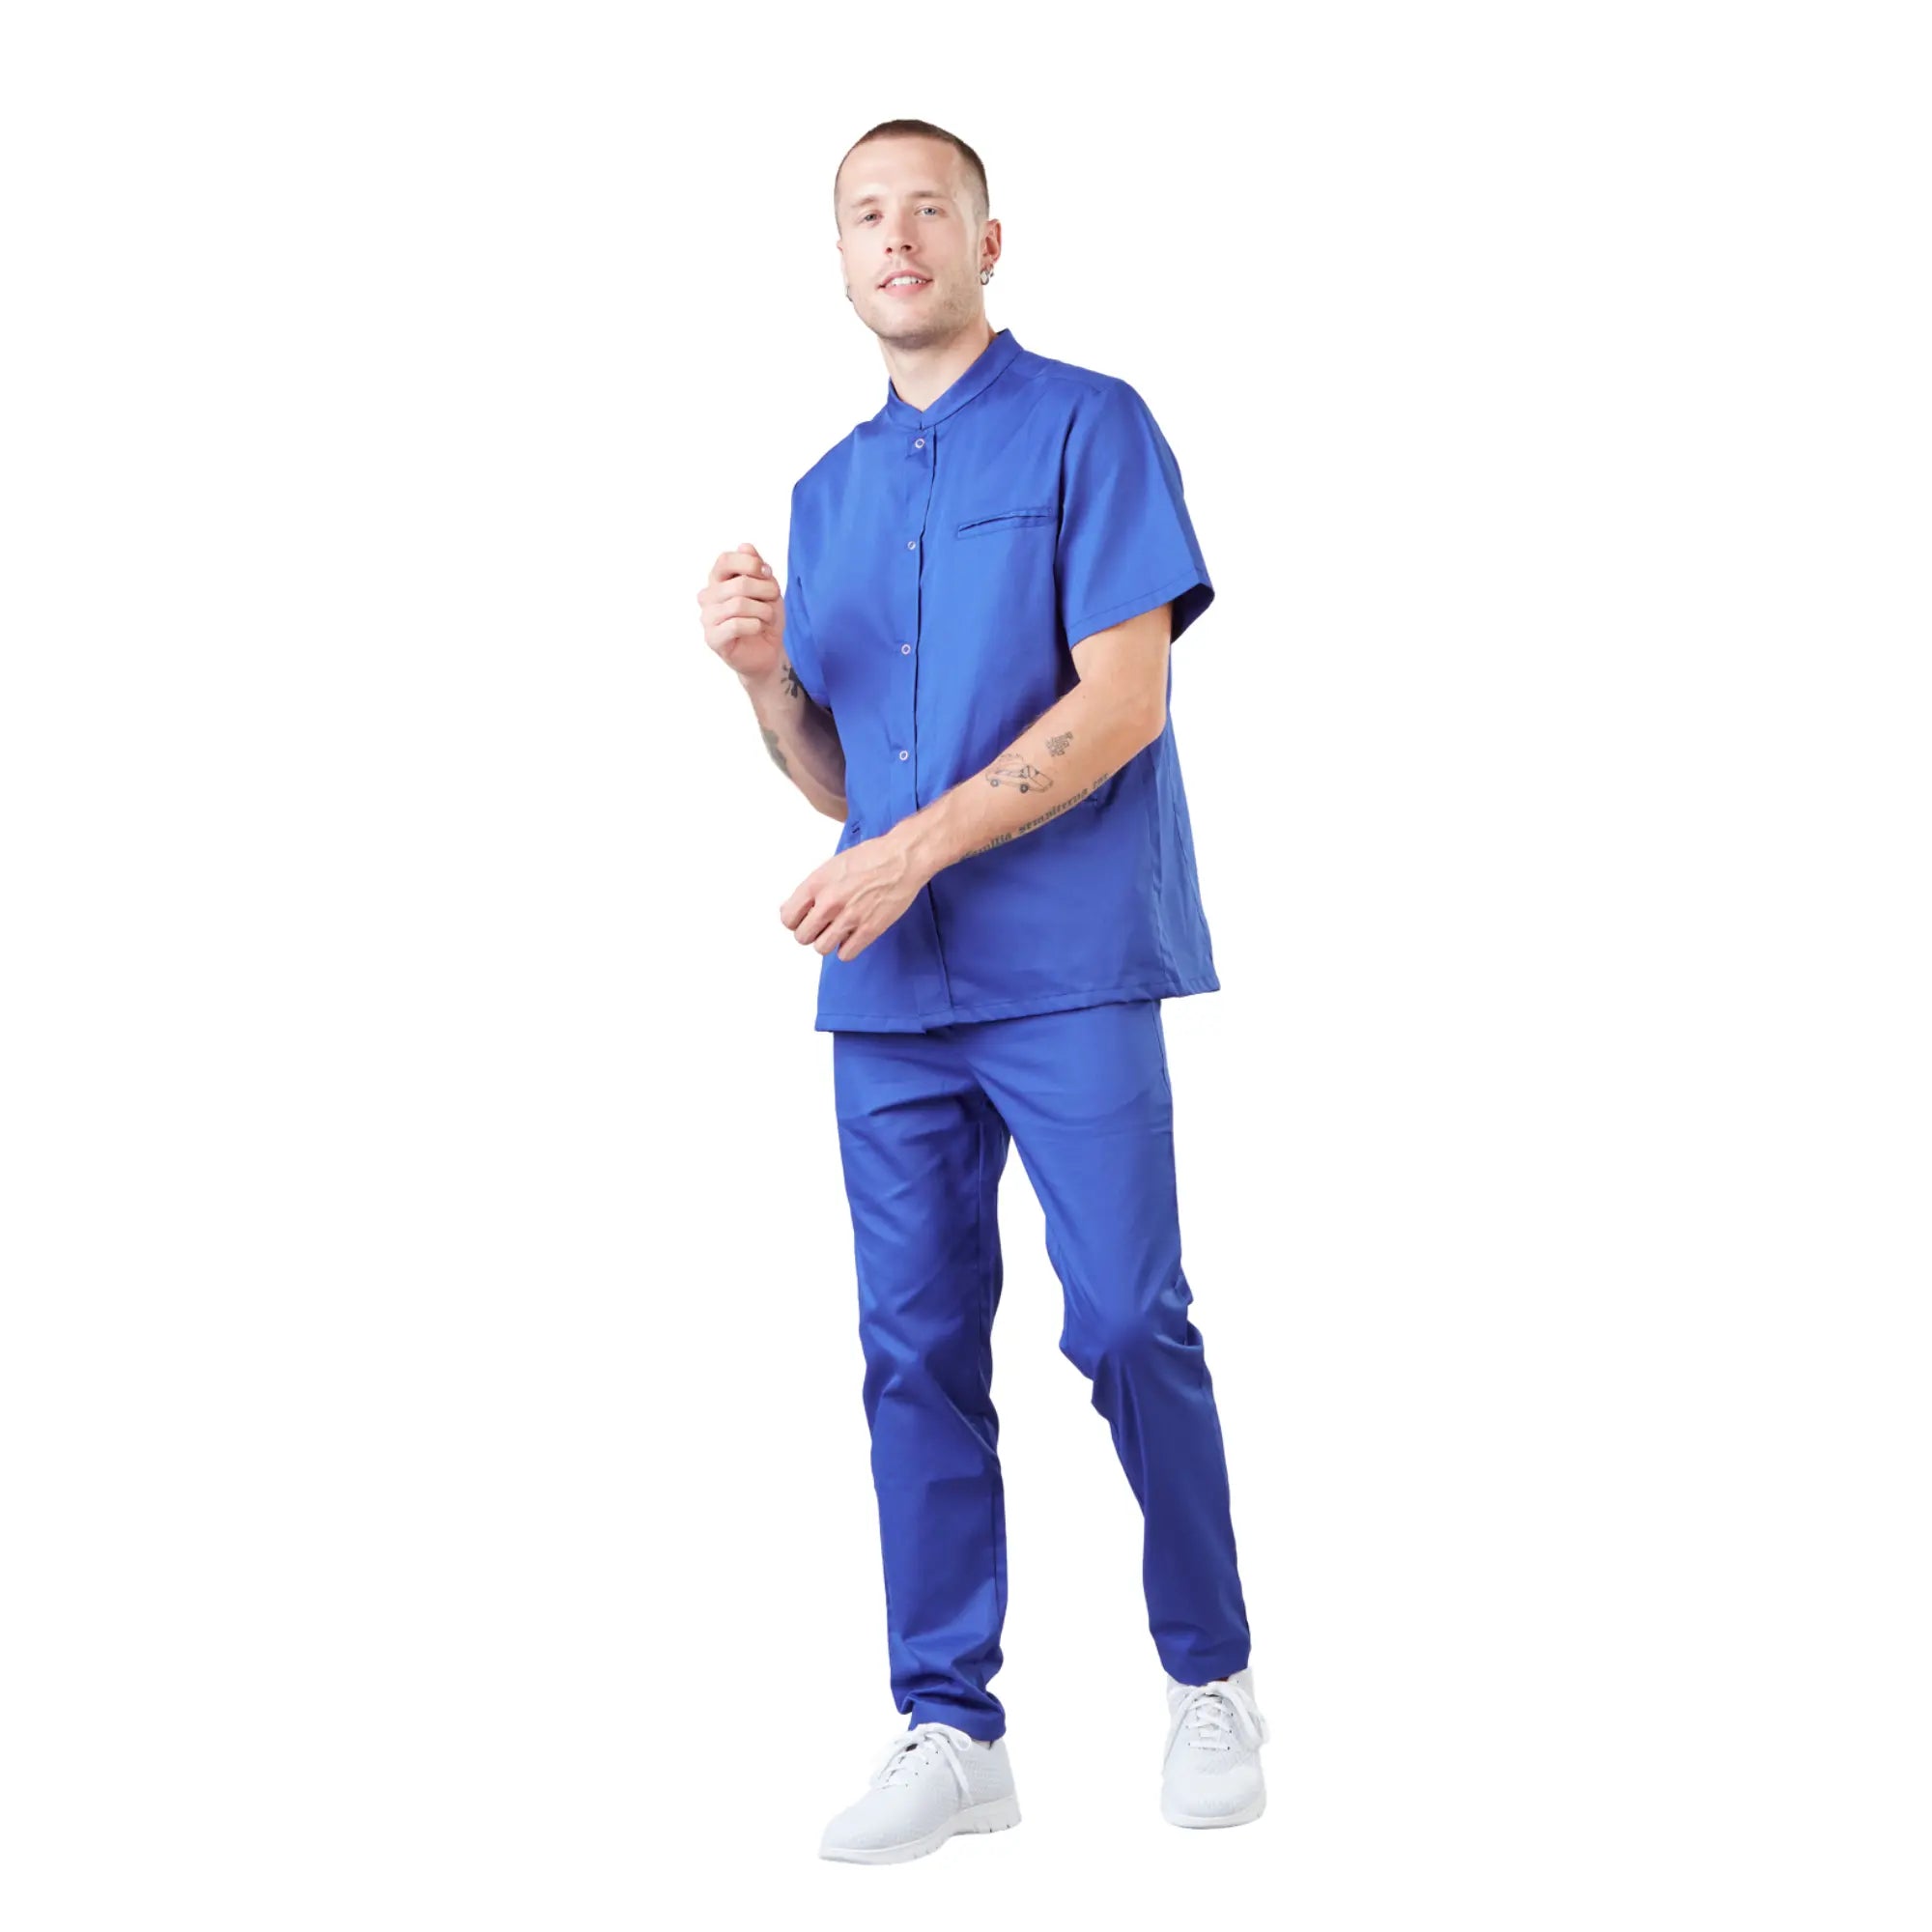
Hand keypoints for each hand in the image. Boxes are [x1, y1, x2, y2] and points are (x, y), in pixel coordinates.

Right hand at [697, 541, 783, 679]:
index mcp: (717, 580)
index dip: (750, 563)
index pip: (725, 560)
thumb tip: (745, 546)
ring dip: (763, 610)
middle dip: (765, 590)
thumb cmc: (764, 618)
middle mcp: (707, 597)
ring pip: (739, 604)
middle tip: (773, 600)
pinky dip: (756, 625)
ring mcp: (707, 618)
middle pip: (739, 583)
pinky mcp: (713, 638)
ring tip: (767, 617)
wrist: (767, 652)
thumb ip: (756, 567)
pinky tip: (759, 628)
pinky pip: (737, 624)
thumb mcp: (767, 588)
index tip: (767, 573)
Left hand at [779, 829, 926, 962]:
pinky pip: (845, 954)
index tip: (803, 919)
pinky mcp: (869, 929)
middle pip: (802, 936)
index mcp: (817, 884)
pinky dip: (846, 949)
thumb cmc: (871, 857)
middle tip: (822, 926)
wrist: (902, 859)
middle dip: (811, 933)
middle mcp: (829, 902)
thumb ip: (812, 888)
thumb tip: (793, 906)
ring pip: (821, 948)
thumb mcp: (832, 866)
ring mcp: (849, 918)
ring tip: (838, 931)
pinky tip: (852, 936)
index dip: (795, 921)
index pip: (788, 917)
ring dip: (827, 942)